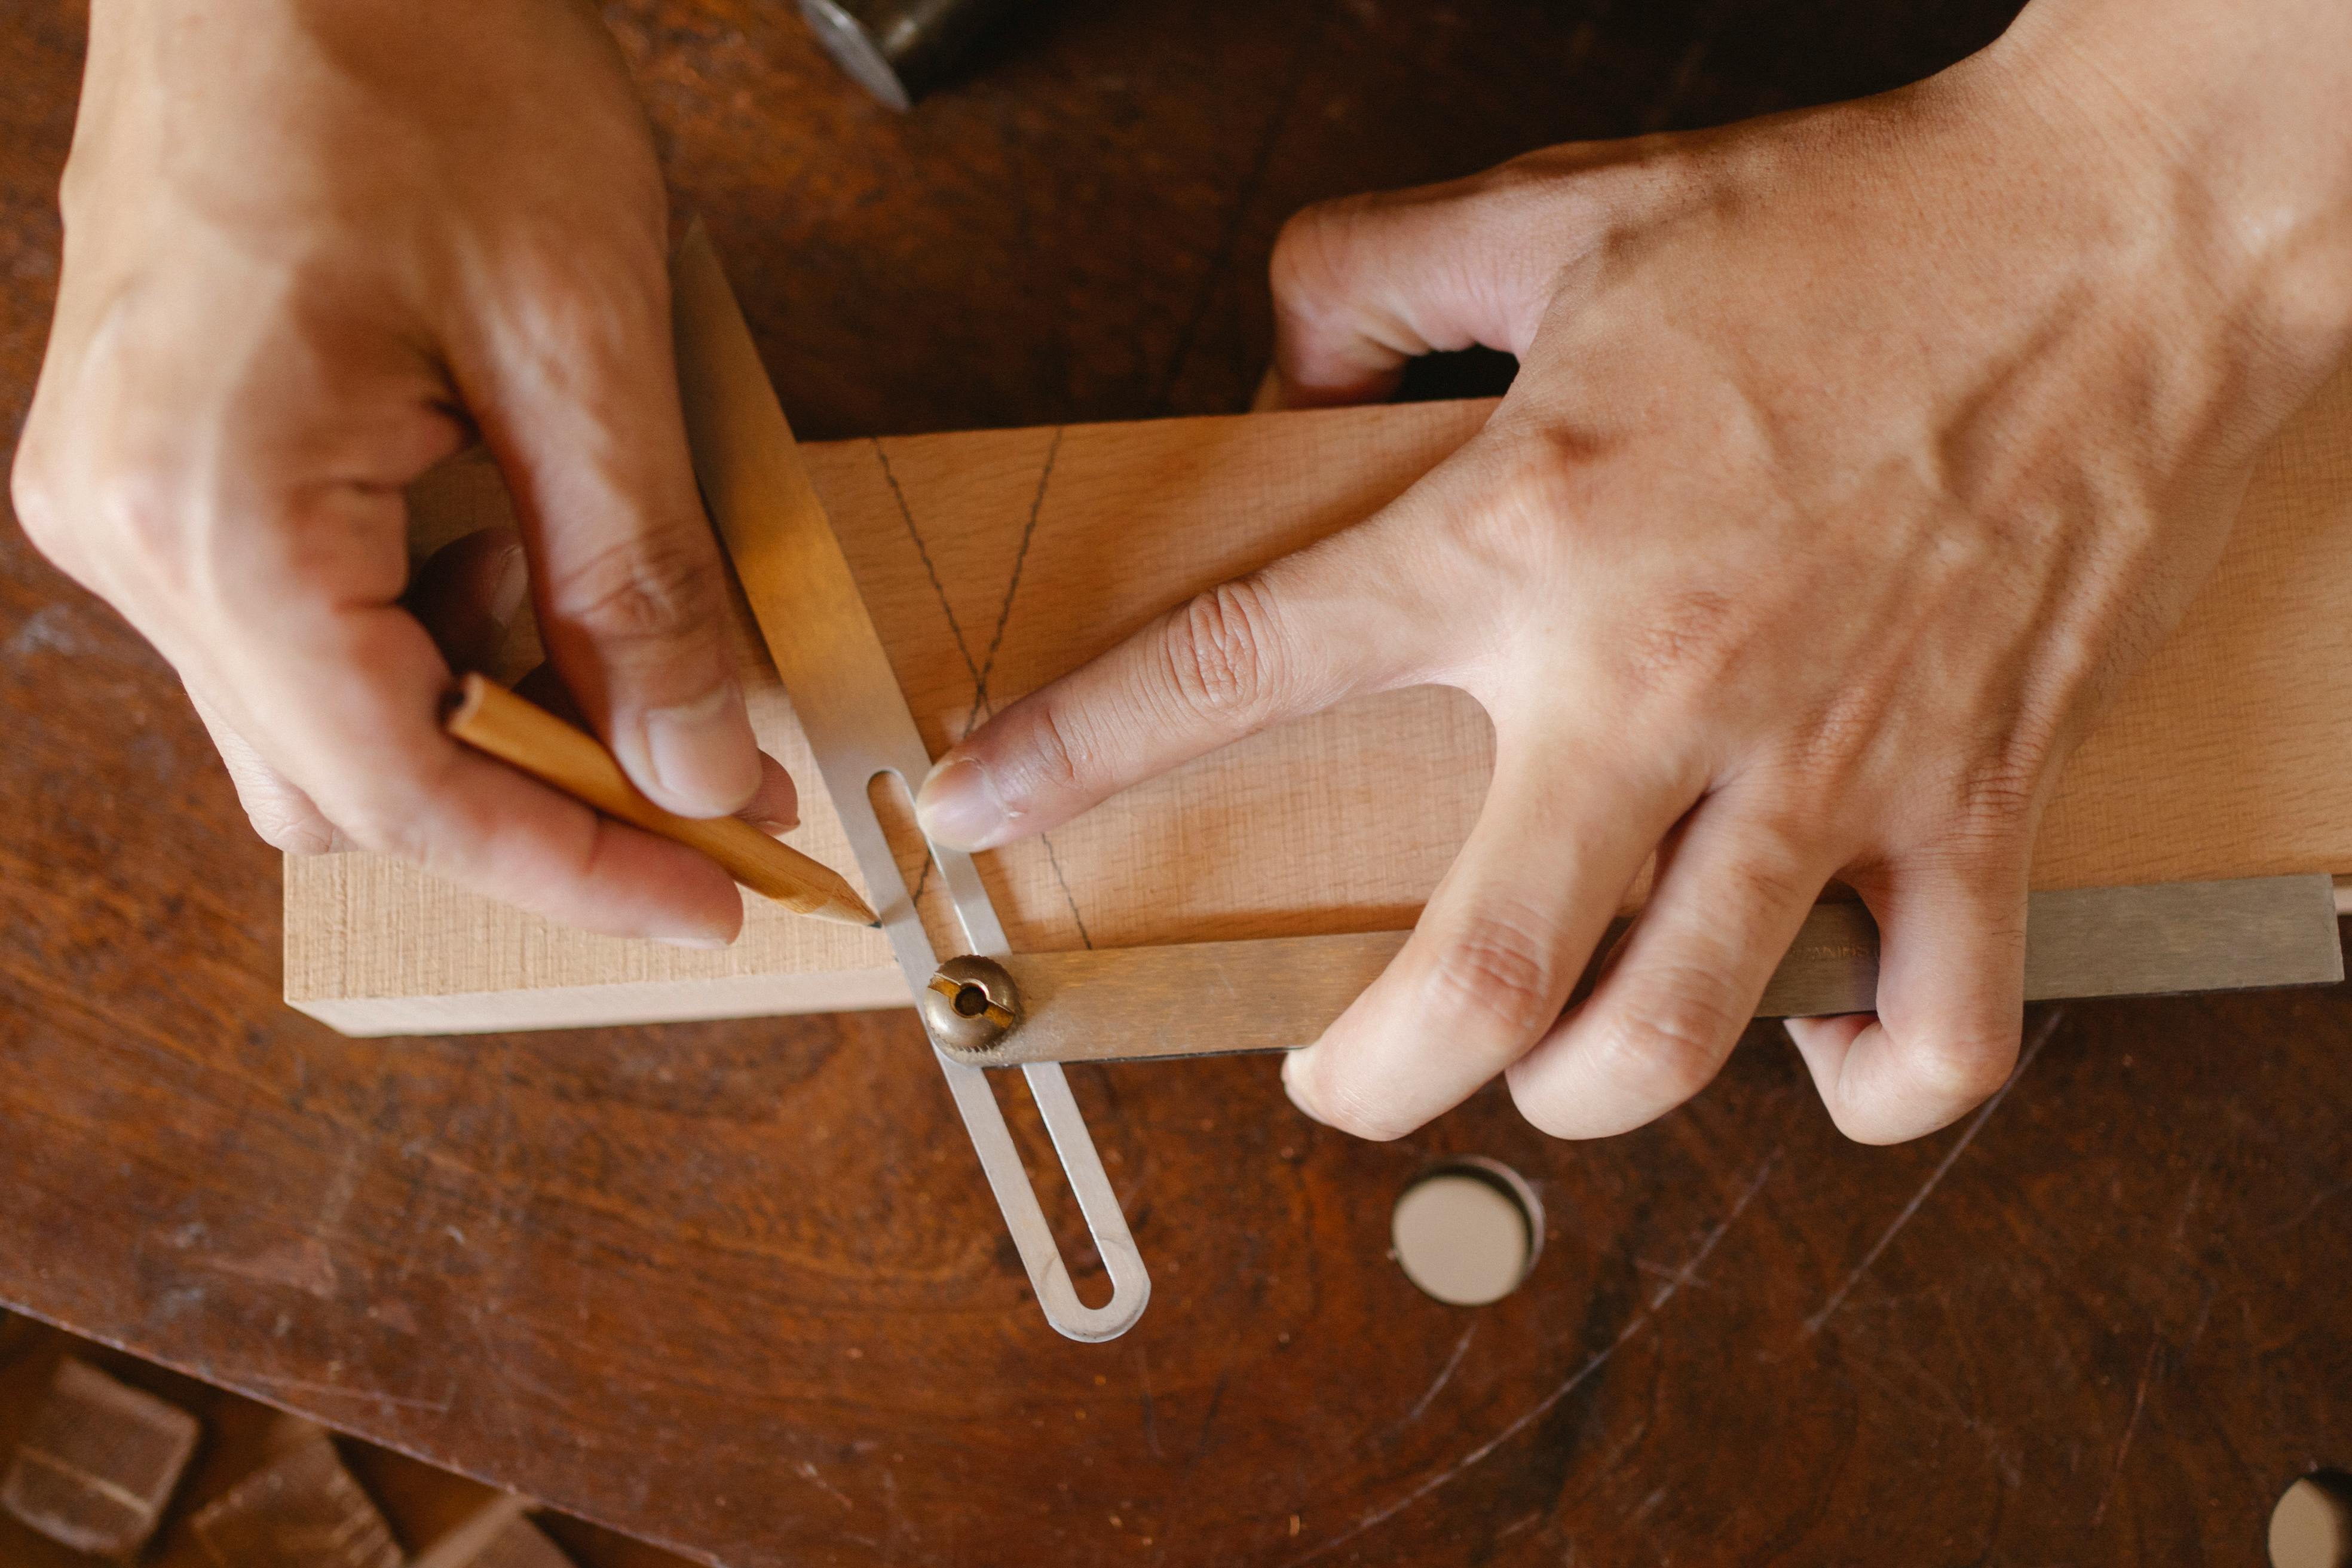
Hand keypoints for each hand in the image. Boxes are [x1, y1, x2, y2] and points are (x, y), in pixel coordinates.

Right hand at [11, 0, 785, 944]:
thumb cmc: (422, 60)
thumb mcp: (581, 338)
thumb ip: (638, 583)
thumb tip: (699, 768)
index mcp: (209, 511)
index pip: (403, 794)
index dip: (574, 869)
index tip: (715, 900)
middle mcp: (126, 527)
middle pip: (349, 781)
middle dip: (540, 788)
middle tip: (700, 756)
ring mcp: (122, 494)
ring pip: (323, 712)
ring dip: (486, 696)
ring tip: (592, 577)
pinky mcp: (156, 456)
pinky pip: (298, 618)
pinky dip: (429, 620)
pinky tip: (508, 524)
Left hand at [916, 0, 2351, 1141]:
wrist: (2124, 226)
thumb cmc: (1853, 222)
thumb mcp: (1568, 211)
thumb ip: (1374, 277)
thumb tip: (1270, 364)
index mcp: (1530, 527)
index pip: (1247, 665)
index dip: (1081, 752)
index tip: (979, 816)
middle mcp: (1660, 677)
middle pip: (1471, 973)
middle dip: (1361, 1075)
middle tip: (1324, 1079)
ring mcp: (1831, 762)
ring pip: (1673, 1035)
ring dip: (1575, 1096)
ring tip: (1538, 1064)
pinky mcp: (1983, 800)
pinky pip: (1939, 1029)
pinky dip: (1864, 1087)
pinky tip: (1809, 1050)